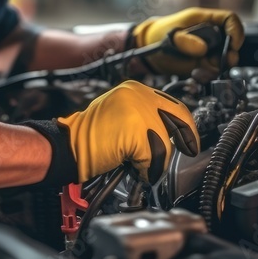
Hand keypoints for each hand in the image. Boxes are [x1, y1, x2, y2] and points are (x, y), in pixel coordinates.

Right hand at [55, 80, 198, 182]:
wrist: (68, 145)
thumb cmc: (90, 136)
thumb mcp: (119, 114)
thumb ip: (143, 116)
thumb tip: (168, 130)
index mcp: (134, 89)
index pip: (172, 103)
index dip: (184, 122)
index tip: (188, 136)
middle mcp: (138, 95)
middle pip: (178, 116)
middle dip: (187, 136)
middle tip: (188, 149)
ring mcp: (138, 111)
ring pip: (165, 142)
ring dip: (158, 161)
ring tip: (143, 166)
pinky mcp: (136, 130)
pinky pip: (155, 156)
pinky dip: (149, 169)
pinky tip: (135, 169)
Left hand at [131, 7, 243, 75]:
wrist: (147, 53)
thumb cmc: (158, 36)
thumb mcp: (170, 36)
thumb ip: (185, 41)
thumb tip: (202, 48)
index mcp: (205, 19)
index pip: (230, 19)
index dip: (236, 30)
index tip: (234, 44)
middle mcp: (210, 34)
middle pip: (230, 42)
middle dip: (229, 53)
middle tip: (223, 62)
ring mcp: (207, 50)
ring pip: (223, 58)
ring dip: (218, 66)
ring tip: (203, 69)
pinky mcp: (202, 64)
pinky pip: (213, 70)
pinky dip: (208, 74)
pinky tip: (197, 74)